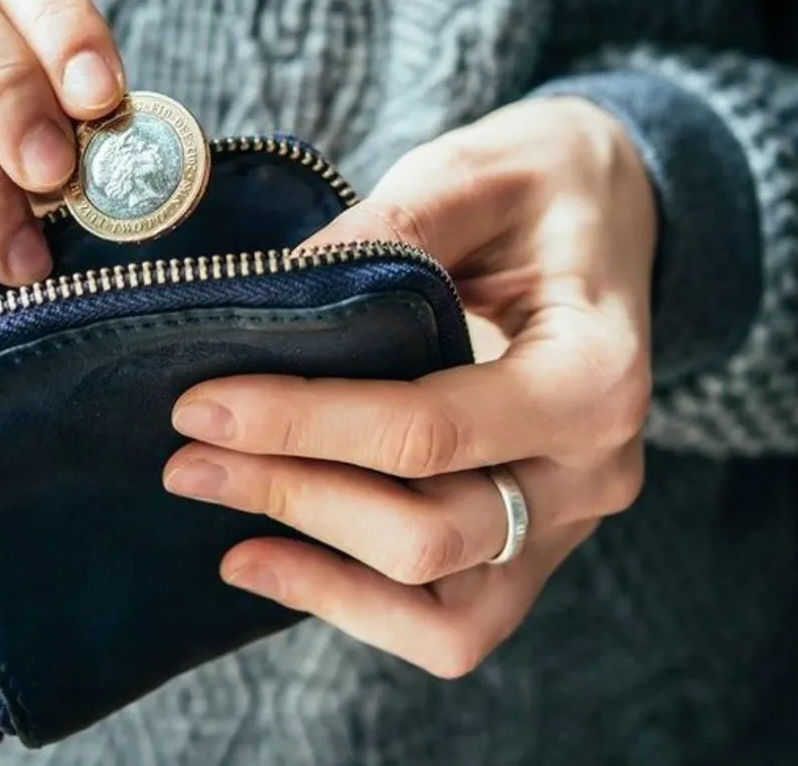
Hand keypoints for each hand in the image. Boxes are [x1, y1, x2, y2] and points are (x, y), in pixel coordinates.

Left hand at [164, 98, 656, 676]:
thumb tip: (273, 295)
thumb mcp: (475, 174)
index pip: (431, 431)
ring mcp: (566, 525)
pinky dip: (352, 603)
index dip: (303, 425)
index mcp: (596, 376)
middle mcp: (593, 472)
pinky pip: (447, 624)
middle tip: (187, 455)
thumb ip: (390, 229)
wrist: (610, 216)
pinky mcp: (531, 549)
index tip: (201, 404)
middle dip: (292, 496)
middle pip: (428, 534)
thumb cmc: (543, 188)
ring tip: (218, 512)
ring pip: (440, 610)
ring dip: (315, 566)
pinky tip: (263, 559)